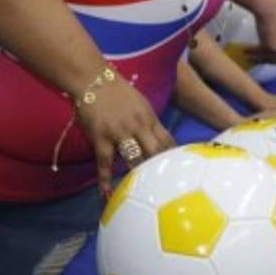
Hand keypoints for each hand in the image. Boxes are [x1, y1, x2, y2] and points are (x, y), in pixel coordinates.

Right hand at [76, 75, 175, 196]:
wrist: (94, 80)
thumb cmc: (118, 92)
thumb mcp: (141, 105)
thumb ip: (149, 123)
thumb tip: (158, 140)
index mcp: (150, 119)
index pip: (168, 141)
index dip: (175, 157)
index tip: (181, 172)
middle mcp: (139, 127)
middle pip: (156, 152)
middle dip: (162, 169)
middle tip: (167, 188)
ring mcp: (120, 133)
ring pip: (134, 158)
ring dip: (139, 175)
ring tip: (143, 193)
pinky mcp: (101, 138)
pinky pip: (105, 163)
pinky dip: (105, 180)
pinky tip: (106, 194)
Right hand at [248, 0, 275, 65]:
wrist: (268, 2)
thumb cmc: (273, 3)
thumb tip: (275, 34)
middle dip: (273, 61)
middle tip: (263, 61)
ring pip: (272, 59)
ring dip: (260, 59)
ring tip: (249, 57)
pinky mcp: (273, 48)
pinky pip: (261, 54)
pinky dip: (252, 53)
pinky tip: (244, 50)